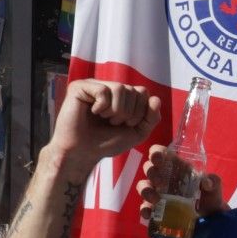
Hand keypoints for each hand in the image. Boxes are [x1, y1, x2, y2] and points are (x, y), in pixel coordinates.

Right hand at [47, 79, 161, 172]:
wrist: (83, 152)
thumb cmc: (107, 142)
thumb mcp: (137, 132)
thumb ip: (151, 117)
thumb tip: (156, 98)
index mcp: (121, 96)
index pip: (143, 92)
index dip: (141, 111)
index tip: (128, 124)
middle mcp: (108, 87)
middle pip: (133, 90)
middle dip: (129, 113)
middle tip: (114, 123)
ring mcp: (94, 85)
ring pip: (120, 88)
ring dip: (117, 110)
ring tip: (106, 119)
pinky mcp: (80, 87)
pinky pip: (103, 90)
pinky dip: (102, 106)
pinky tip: (94, 112)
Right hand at [135, 143, 223, 225]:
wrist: (210, 219)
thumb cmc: (209, 197)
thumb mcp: (214, 187)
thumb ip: (213, 181)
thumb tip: (206, 183)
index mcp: (176, 167)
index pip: (160, 153)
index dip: (156, 153)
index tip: (158, 159)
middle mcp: (164, 177)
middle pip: (149, 168)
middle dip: (151, 172)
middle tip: (159, 182)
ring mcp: (158, 193)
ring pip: (143, 186)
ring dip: (146, 191)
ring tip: (155, 199)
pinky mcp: (156, 209)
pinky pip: (145, 207)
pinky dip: (144, 210)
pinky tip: (148, 214)